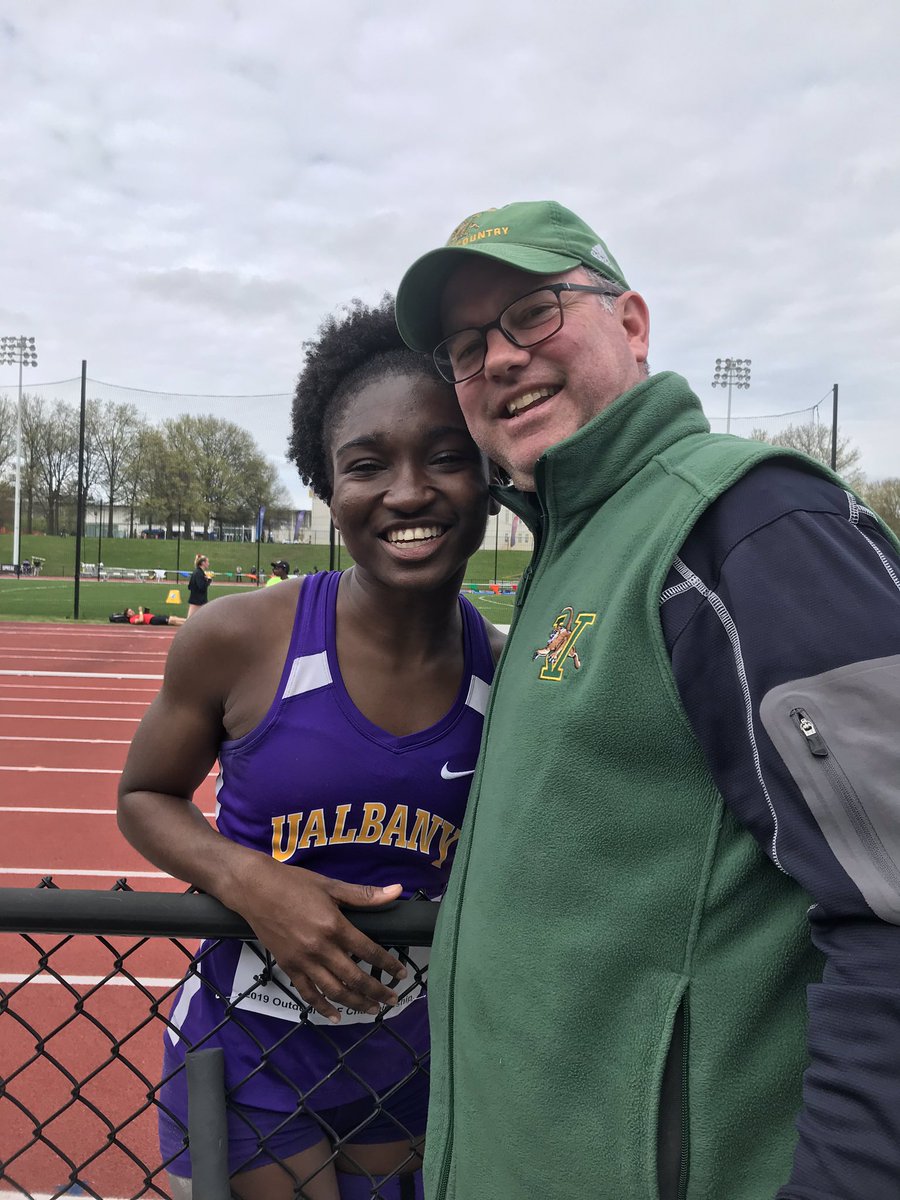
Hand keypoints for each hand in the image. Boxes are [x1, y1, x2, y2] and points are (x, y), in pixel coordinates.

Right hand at [235, 862, 407, 1023]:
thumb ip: (364, 894)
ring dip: (355, 1003)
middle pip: (354, 978)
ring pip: (334, 990)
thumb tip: (397, 890)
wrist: (255, 889)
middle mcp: (321, 948)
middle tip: (392, 1000)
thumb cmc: (294, 883)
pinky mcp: (288, 966)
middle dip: (376, 991)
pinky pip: (307, 992)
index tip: (401, 974)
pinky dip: (322, 1007)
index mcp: (335, 926)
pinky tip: (335, 1016)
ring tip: (372, 1010)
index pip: (369, 951)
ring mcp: (303, 961)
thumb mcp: (331, 885)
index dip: (388, 964)